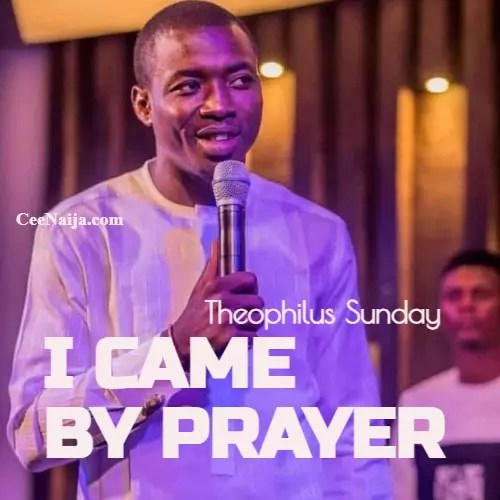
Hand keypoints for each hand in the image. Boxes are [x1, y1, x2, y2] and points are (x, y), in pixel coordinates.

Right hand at [169, 241, 263, 363]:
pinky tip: (235, 340)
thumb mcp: (199, 289)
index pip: (251, 279)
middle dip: (252, 311)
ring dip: (251, 326)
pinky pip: (254, 337)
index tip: (244, 296)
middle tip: (239, 317)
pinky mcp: (230, 337)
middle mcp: (221, 300)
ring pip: (258, 319)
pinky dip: (248, 341)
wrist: (181, 345)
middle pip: (258, 302)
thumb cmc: (193, 316)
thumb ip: (212, 267)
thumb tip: (216, 243)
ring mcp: (226, 318)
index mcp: (216, 285)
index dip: (250, 289)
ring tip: (237, 328)